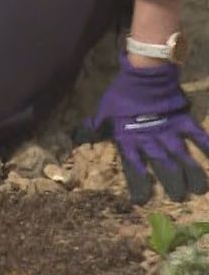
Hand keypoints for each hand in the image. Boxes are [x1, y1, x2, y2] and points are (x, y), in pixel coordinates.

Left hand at [73, 53, 208, 203]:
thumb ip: (95, 126)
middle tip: (179, 200)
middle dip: (170, 182)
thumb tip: (77, 135)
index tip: (141, 200)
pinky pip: (196, 134)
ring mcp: (168, 129)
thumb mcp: (104, 111)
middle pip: (161, 164)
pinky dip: (205, 146)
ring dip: (189, 172)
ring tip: (198, 190)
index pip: (133, 165)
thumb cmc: (121, 93)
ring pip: (180, 155)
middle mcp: (149, 138)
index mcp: (129, 138)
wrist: (143, 74)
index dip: (137, 182)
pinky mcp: (182, 119)